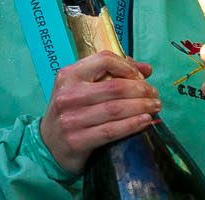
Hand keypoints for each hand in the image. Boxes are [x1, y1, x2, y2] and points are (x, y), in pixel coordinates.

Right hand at [38, 51, 159, 175]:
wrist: (49, 145)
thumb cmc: (71, 112)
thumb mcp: (81, 88)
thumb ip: (110, 75)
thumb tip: (146, 69)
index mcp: (68, 75)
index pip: (103, 60)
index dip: (128, 67)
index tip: (141, 77)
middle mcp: (68, 95)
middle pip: (114, 87)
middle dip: (141, 90)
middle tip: (155, 95)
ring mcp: (71, 118)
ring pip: (115, 109)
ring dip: (142, 107)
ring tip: (155, 107)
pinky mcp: (77, 140)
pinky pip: (111, 131)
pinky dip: (133, 125)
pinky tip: (146, 121)